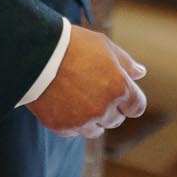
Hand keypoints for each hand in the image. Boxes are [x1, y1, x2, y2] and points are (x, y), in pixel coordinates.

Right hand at [25, 25, 146, 137]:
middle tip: (95, 90)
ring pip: (95, 130)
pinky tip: (64, 103)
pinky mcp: (62, 127)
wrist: (36, 54)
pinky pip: (74, 131)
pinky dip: (72, 122)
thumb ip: (125, 62)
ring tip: (78, 97)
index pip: (136, 107)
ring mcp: (82, 121)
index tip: (123, 96)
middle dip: (111, 108)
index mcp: (119, 88)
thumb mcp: (104, 46)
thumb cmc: (73, 45)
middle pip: (116, 119)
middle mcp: (103, 109)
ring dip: (92, 118)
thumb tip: (140, 73)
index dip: (131, 101)